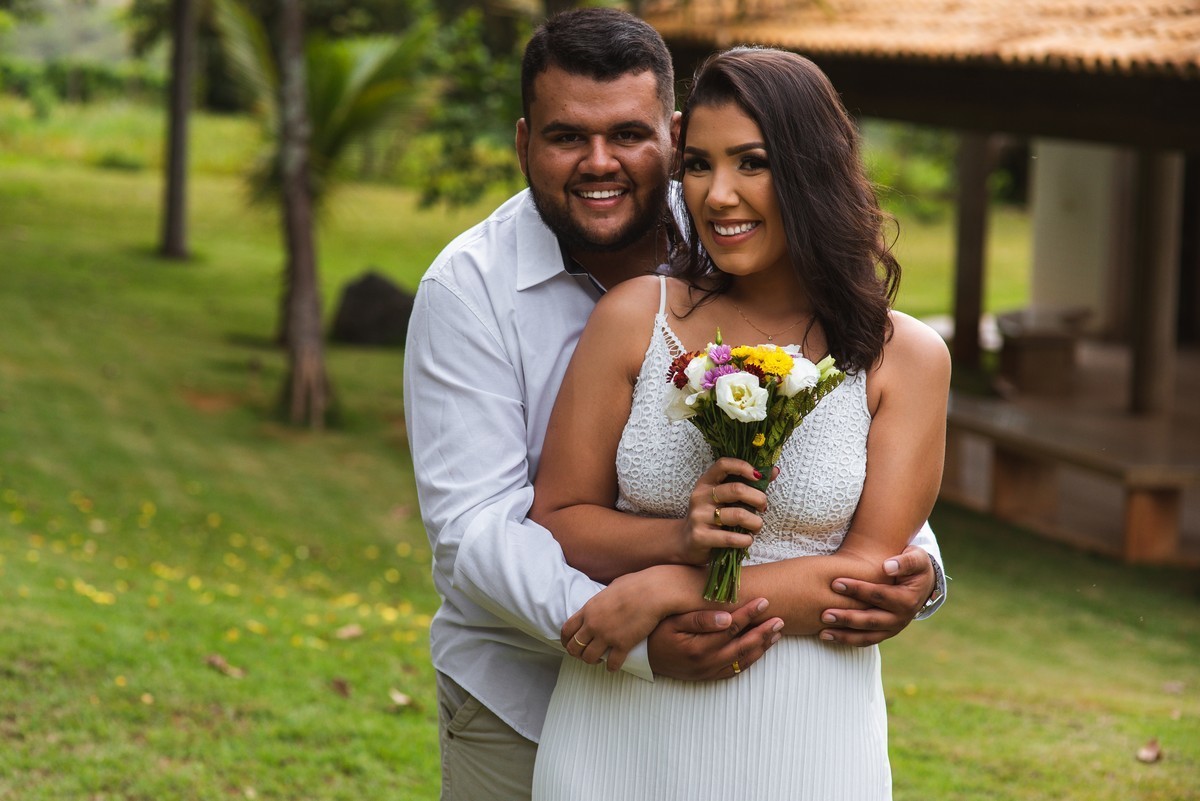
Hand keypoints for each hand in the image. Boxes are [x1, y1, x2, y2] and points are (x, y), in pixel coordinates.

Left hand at [561, 567, 685, 672]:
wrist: (653, 592)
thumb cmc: (636, 585)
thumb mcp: (612, 587)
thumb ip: (604, 597)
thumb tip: (606, 596)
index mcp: (589, 609)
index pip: (567, 629)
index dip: (566, 640)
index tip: (571, 644)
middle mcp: (593, 624)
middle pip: (574, 647)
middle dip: (577, 654)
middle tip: (585, 654)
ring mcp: (606, 635)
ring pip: (588, 658)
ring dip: (593, 661)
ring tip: (600, 659)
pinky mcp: (622, 645)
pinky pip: (612, 664)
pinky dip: (612, 667)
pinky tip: (615, 665)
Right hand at [647, 597, 782, 680]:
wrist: (641, 657)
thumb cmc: (655, 633)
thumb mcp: (672, 621)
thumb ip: (699, 619)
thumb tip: (726, 616)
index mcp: (699, 647)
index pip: (732, 628)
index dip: (750, 613)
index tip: (764, 600)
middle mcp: (707, 663)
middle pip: (743, 647)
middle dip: (764, 632)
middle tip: (780, 619)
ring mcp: (708, 672)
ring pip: (743, 661)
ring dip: (762, 647)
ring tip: (776, 633)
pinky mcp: (707, 677)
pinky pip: (734, 671)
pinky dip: (750, 660)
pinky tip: (760, 650)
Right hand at [676, 458, 767, 564]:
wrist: (687, 542)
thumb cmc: (712, 517)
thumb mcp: (724, 498)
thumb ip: (747, 484)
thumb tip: (774, 470)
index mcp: (706, 482)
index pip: (723, 464)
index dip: (743, 467)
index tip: (758, 476)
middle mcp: (700, 496)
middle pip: (736, 489)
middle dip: (758, 498)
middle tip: (763, 508)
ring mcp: (699, 516)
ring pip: (738, 515)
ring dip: (756, 522)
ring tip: (757, 527)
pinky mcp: (700, 536)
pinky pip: (731, 538)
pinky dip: (746, 539)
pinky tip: (748, 539)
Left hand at [818, 545, 935, 645]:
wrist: (923, 583)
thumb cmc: (915, 566)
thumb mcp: (916, 559)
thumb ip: (905, 561)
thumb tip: (887, 566)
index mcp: (907, 600)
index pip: (879, 595)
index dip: (857, 589)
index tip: (835, 583)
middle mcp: (900, 618)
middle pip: (871, 620)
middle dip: (847, 617)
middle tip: (824, 614)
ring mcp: (892, 628)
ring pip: (867, 636)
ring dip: (844, 635)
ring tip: (822, 632)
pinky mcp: (884, 633)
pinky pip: (865, 640)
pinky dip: (847, 640)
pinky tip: (827, 636)